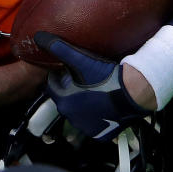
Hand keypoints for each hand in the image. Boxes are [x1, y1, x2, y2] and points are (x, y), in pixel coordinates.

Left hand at [35, 32, 150, 140]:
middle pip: (65, 100)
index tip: (68, 70)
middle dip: (70, 89)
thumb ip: (59, 48)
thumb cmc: (106, 77)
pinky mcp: (100, 134)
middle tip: (82, 78)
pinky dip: (94, 115)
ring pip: (78, 112)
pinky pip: (92, 123)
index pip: (53, 87)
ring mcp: (86, 128)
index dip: (60, 77)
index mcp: (64, 101)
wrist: (134, 93)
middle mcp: (72, 118)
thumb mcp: (81, 60)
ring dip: (81, 102)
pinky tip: (101, 103)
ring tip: (93, 90)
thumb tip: (39, 37)